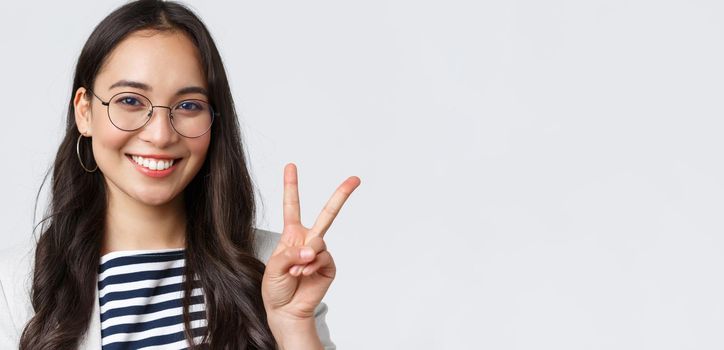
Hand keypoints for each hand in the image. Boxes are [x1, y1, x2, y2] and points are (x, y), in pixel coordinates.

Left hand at [262, 163, 359, 323]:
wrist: (286, 310)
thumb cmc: (275, 288)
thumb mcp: (273, 266)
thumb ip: (291, 252)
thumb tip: (313, 249)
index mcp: (292, 235)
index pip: (291, 206)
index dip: (291, 185)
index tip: (291, 165)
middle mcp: (308, 240)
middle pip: (327, 214)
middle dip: (341, 195)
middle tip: (355, 179)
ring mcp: (320, 252)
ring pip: (319, 241)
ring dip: (305, 256)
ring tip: (296, 271)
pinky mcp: (329, 265)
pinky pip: (323, 257)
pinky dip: (311, 265)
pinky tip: (304, 274)